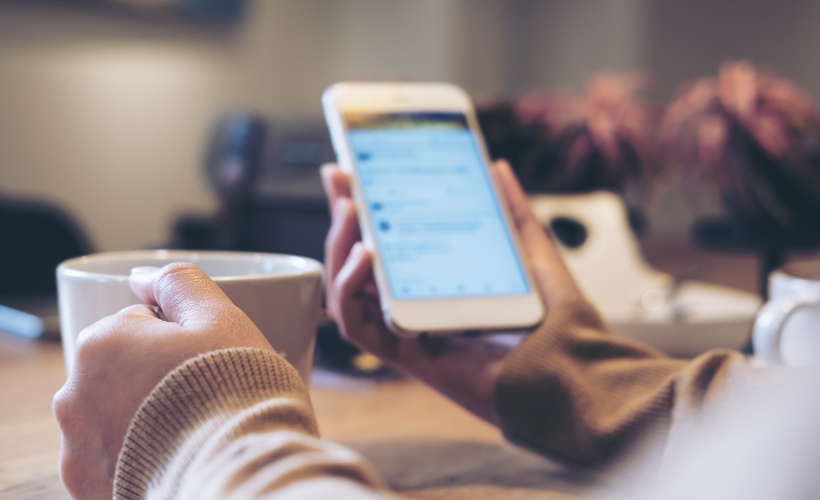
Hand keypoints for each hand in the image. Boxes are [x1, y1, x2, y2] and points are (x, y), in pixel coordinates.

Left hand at [52, 263, 273, 498]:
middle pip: (121, 370)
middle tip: (200, 397)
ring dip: (142, 418)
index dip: (180, 340)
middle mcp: (75, 396)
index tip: (204, 361)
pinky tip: (172, 458)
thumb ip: (179, 283)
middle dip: (153, 378)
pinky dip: (137, 458)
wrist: (241, 472)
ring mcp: (79, 449)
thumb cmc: (234, 393)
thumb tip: (142, 276)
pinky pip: (113, 461)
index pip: (140, 325)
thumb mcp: (220, 318)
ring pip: (113, 415)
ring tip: (188, 432)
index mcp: (101, 345)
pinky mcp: (91, 489)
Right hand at [320, 160, 582, 423]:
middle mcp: (415, 308)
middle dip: (342, 219)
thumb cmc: (556, 322)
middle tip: (339, 179)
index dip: (365, 209)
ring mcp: (407, 331)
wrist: (570, 367)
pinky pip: (357, 327)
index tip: (351, 170)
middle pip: (359, 264)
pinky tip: (363, 256)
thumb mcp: (531, 252)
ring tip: (349, 211)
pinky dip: (348, 290)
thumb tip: (497, 167)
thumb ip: (512, 211)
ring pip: (348, 293)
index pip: (388, 244)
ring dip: (338, 249)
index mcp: (438, 284)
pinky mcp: (405, 355)